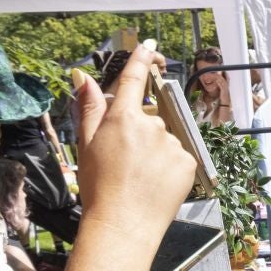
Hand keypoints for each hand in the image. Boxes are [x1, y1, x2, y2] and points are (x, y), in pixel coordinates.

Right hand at [71, 46, 195, 247]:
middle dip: (138, 133)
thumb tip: (82, 75)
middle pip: (148, 118)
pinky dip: (169, 166)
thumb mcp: (86, 145)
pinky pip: (179, 155)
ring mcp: (173, 143)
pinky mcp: (189, 161)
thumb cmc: (99, 187)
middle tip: (124, 162)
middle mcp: (152, 125)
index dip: (141, 59)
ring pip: (164, 138)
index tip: (149, 45)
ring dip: (154, 151)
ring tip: (139, 177)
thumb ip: (89, 107)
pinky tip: (155, 182)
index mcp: (122, 117)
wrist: (123, 225)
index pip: (133, 79)